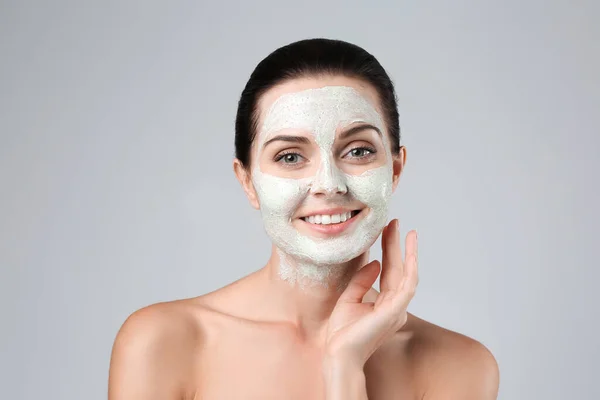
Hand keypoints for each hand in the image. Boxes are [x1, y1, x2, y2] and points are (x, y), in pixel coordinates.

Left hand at [324, 219, 418, 366]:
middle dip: (395, 244)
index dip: (389, 249)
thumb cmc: (342, 332)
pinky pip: (407, 286)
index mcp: (385, 304)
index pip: (389, 271)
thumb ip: (362, 280)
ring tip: (402, 230)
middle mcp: (395, 305)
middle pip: (398, 269)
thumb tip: (374, 262)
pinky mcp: (395, 311)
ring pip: (406, 274)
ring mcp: (397, 308)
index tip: (386, 229)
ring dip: (405, 251)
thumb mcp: (349, 298)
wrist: (338, 354)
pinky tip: (408, 252)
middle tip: (394, 222)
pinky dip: (410, 267)